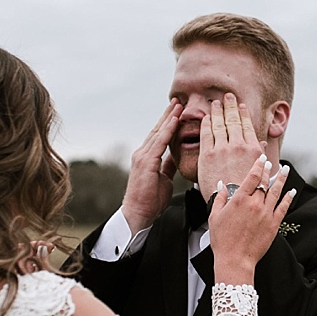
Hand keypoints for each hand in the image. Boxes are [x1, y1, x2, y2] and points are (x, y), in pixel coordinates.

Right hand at [118, 94, 187, 234]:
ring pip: (158, 132)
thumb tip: (174, 156)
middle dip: (168, 115)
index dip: (167, 123)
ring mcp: (142, 156)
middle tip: (177, 101)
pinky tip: (175, 121)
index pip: (158, 135)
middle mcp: (142, 153)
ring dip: (169, 118)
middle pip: (157, 129)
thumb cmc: (150, 201)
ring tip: (178, 105)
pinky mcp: (146, 162)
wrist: (138, 214)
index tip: (176, 111)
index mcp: (146, 157)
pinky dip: (167, 130)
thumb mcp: (163, 179)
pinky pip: (159, 142)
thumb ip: (167, 166)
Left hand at [193, 88, 265, 211]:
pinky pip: (206, 134)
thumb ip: (261, 155)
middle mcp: (237, 145)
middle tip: (228, 96)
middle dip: (230, 106)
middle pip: (233, 120)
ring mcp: (221, 149)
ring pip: (219, 124)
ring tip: (216, 102)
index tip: (241, 105)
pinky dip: (206, 123)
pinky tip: (206, 117)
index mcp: (252, 149)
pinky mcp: (207, 155)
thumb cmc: (248, 192)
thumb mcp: (261, 173)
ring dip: (218, 110)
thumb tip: (262, 142)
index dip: (243, 113)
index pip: (246, 125)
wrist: (233, 205)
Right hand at [209, 149, 289, 284]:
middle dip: (268, 170)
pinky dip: (288, 198)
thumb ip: (219, 198)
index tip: (261, 158)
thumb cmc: (222, 240)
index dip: (258, 165)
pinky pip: (283, 208)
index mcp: (239, 200)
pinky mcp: (273, 226)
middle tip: (271, 162)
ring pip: (276, 192)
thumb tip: (221, 184)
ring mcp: (265, 215)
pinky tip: (292, 191)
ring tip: (285, 169)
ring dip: (281, 179)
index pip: (252, 176)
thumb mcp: (214, 217)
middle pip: (264, 182)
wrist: (235, 261)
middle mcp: (254, 204)